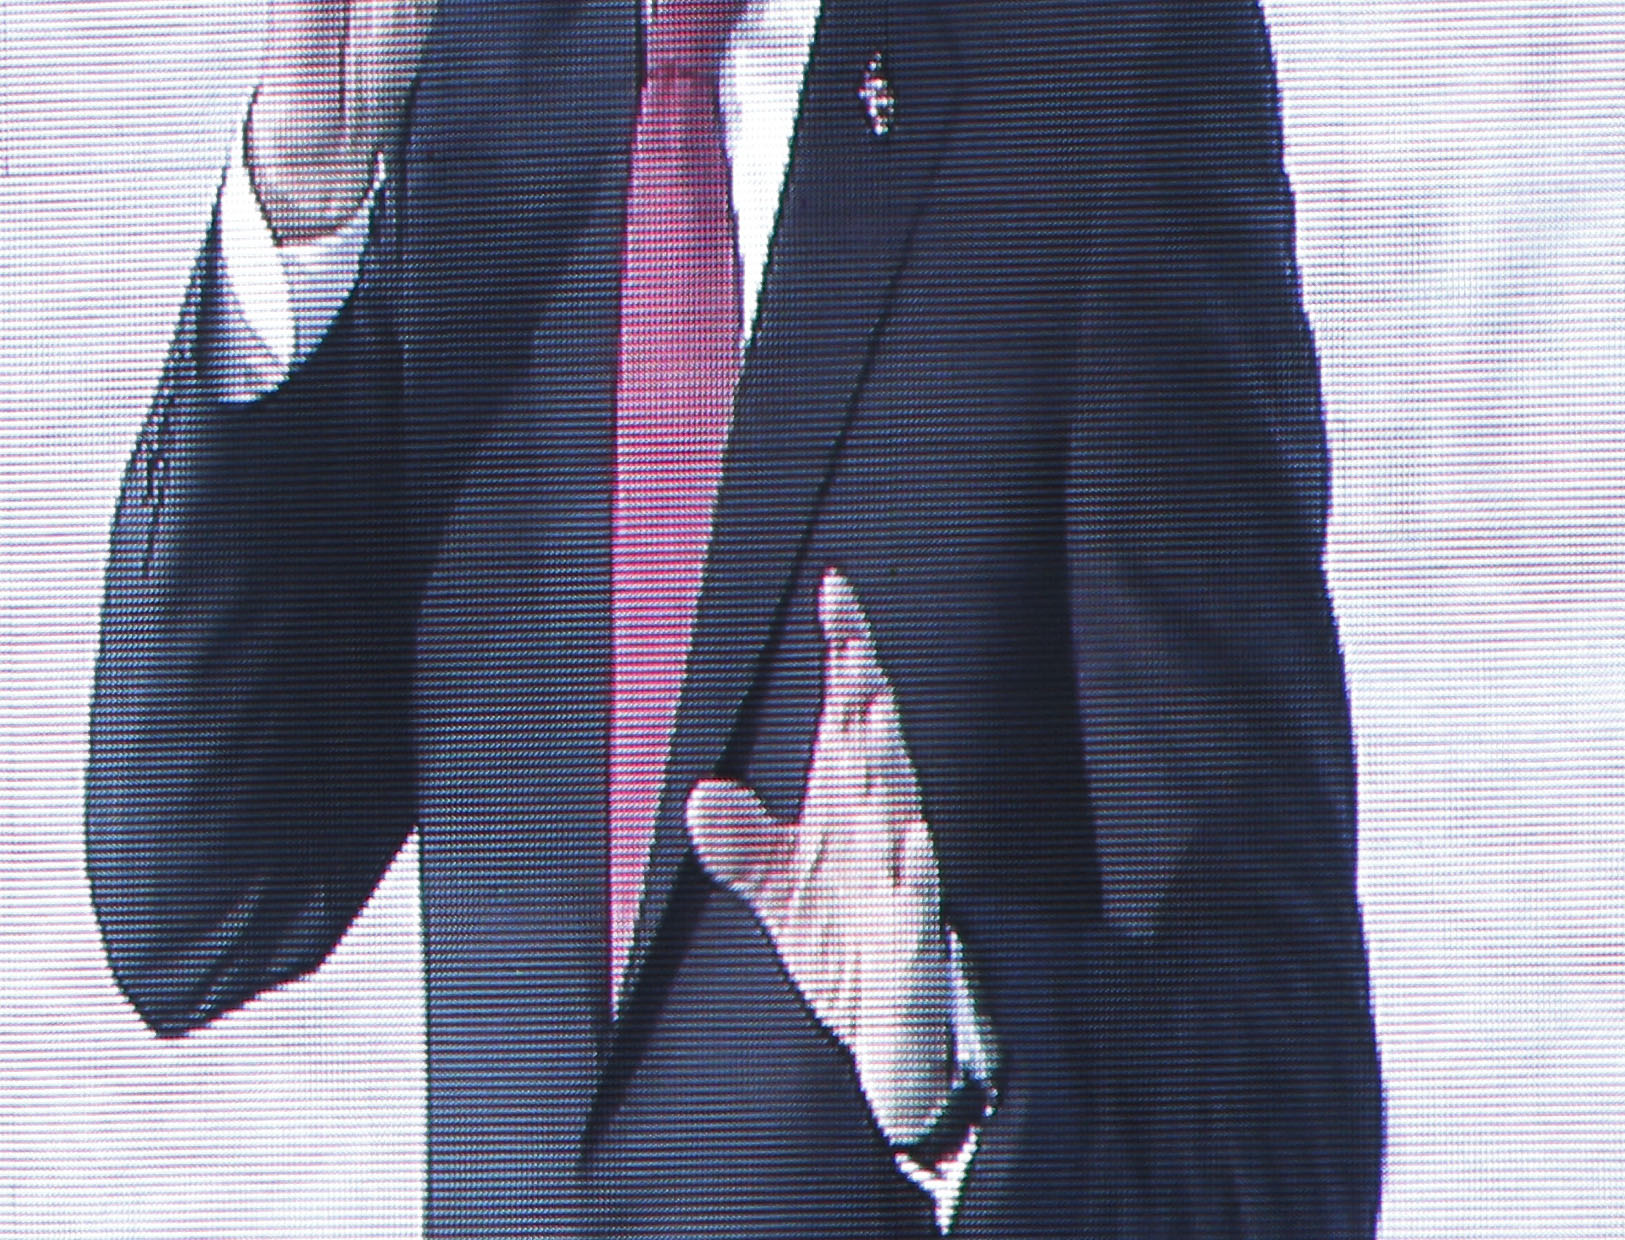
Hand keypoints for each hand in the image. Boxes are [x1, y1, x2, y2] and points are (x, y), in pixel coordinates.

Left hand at [685, 568, 961, 1143]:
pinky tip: (915, 837)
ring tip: (874, 716)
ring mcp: (901, 886)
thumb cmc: (845, 944)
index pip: (845, 714)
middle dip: (866, 702)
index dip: (846, 651)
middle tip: (854, 649)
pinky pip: (919, 903)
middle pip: (874, 753)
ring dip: (888, 768)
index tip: (834, 586)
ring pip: (899, 814)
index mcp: (847, 805)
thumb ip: (740, 841)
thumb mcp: (778, 888)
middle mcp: (879, 833)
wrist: (892, 1039)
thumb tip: (704, 793)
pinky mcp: (913, 945)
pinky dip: (918, 871)